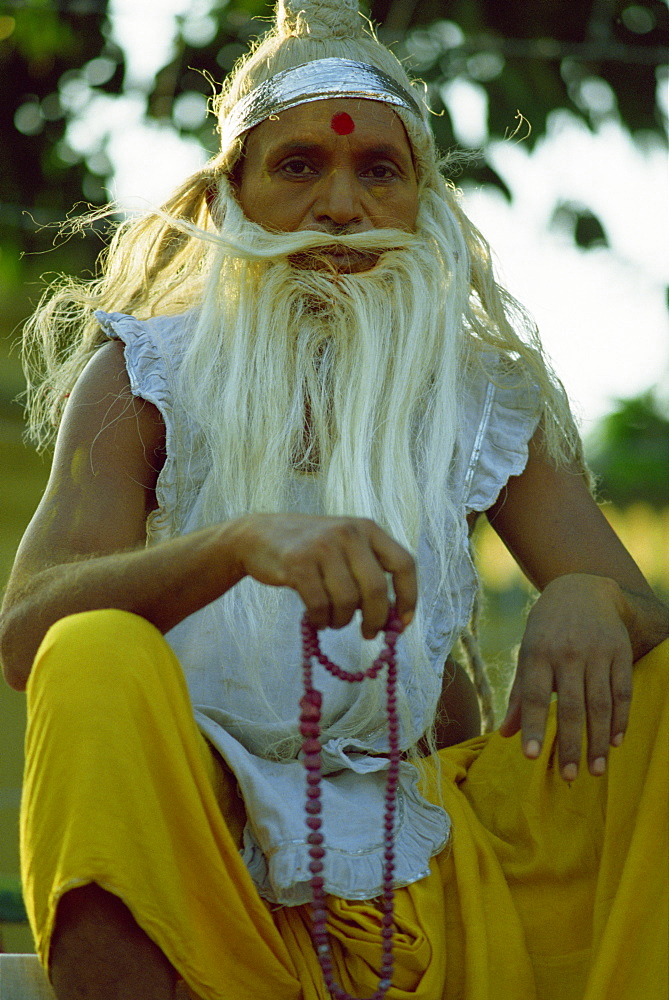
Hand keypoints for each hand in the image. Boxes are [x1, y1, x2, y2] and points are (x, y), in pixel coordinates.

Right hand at [229, 513, 416, 638]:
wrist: (258, 536)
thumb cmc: (310, 550)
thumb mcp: (344, 548)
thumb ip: (369, 574)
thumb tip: (396, 620)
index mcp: (367, 528)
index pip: (403, 564)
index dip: (409, 597)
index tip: (403, 623)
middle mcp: (348, 533)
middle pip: (376, 589)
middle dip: (376, 619)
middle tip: (369, 634)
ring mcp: (322, 546)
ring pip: (347, 601)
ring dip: (342, 621)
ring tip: (332, 620)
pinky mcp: (297, 562)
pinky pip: (319, 605)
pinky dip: (321, 621)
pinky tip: (317, 620)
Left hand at [499, 573, 633, 780]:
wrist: (582, 590)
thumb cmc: (547, 630)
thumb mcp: (527, 653)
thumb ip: (520, 694)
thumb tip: (505, 734)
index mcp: (537, 653)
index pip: (535, 696)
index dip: (534, 727)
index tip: (531, 757)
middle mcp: (567, 653)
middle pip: (571, 706)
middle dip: (571, 744)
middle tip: (570, 777)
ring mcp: (596, 652)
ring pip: (600, 704)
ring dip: (599, 740)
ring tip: (595, 770)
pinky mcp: (619, 652)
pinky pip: (622, 692)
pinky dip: (620, 719)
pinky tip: (615, 741)